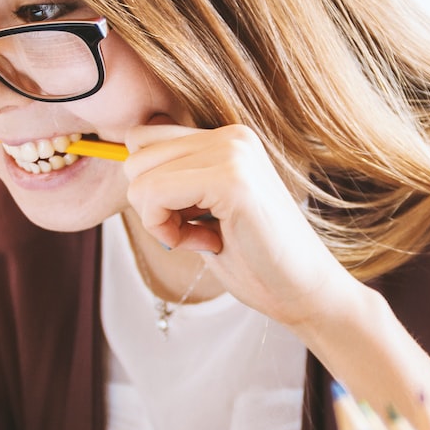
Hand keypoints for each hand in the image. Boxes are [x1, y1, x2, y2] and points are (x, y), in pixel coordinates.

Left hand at [121, 120, 359, 329]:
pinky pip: (154, 194)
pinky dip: (166, 230)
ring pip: (139, 175)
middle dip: (151, 204)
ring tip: (204, 237)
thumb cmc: (255, 261)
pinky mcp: (232, 180)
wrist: (305, 293)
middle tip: (195, 233)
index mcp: (227, 138)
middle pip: (135, 155)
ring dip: (159, 219)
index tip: (188, 220)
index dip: (151, 188)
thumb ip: (175, 182)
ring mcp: (233, 153)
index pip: (143, 139)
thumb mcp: (204, 211)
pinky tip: (206, 243)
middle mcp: (231, 135)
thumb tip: (124, 161)